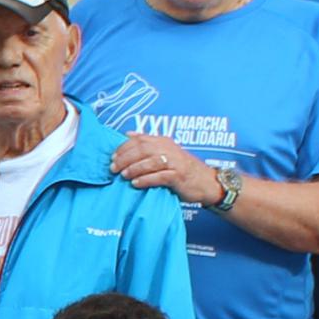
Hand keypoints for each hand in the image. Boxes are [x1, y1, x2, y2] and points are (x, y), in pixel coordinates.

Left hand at [107, 130, 223, 205]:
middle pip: (143, 149)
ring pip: (150, 162)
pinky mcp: (179, 176)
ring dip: (134, 168)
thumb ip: (147, 142)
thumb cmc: (181, 168)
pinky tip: (136, 183)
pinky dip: (146, 179)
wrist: (206, 181)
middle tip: (113, 167)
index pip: (140, 140)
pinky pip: (160, 177)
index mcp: (163, 141)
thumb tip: (127, 134)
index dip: (123, 148)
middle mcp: (169, 149)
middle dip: (125, 158)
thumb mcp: (166, 151)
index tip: (112, 156)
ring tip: (123, 175)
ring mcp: (175, 162)